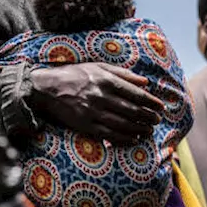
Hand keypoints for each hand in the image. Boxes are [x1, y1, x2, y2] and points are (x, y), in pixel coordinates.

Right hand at [28, 63, 164, 145]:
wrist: (47, 89)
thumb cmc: (74, 75)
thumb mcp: (98, 67)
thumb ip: (122, 73)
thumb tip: (145, 81)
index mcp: (106, 80)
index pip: (136, 94)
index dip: (151, 102)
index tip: (160, 107)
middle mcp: (101, 97)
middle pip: (132, 110)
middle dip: (148, 116)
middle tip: (157, 120)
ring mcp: (93, 112)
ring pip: (123, 124)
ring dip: (139, 129)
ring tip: (148, 130)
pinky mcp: (85, 125)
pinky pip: (109, 134)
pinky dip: (123, 138)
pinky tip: (133, 139)